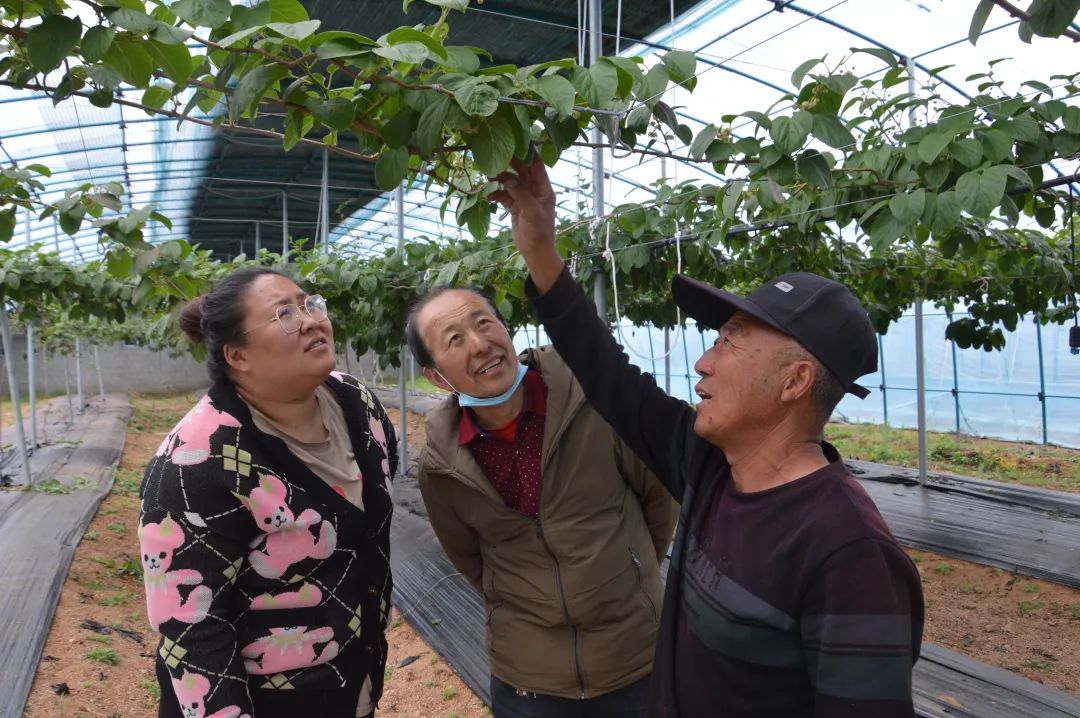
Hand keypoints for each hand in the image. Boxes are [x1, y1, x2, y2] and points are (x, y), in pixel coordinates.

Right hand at [489, 157, 563, 292]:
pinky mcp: (515, 206)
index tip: (517, 140)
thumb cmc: (539, 231)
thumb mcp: (532, 211)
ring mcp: (524, 197)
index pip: (537, 165)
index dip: (528, 152)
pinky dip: (496, 194)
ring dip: (500, 179)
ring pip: (510, 182)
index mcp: (544, 188)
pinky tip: (488, 196)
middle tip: (496, 154)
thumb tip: (508, 178)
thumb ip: (520, 193)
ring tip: (488, 176)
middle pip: (522, 171)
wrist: (535, 251)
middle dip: (509, 163)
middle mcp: (535, 190)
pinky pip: (504, 195)